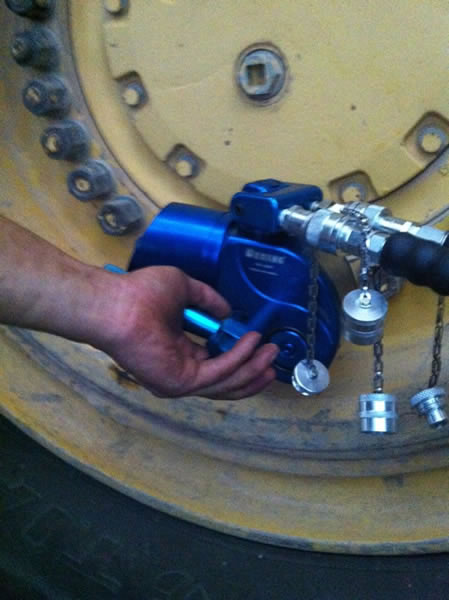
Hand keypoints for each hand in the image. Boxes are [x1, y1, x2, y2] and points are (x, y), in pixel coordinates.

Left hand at [102, 266, 278, 398]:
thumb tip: (228, 311)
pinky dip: (239, 359)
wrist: (117, 303)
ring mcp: (180, 380)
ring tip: (272, 353)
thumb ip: (207, 300)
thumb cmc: (141, 293)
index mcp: (179, 353)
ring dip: (252, 368)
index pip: (216, 364)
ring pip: (227, 382)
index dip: (241, 358)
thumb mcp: (183, 288)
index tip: (261, 345)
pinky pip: (219, 373)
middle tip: (274, 356)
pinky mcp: (181, 382)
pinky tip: (252, 342)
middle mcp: (181, 370)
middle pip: (226, 380)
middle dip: (253, 370)